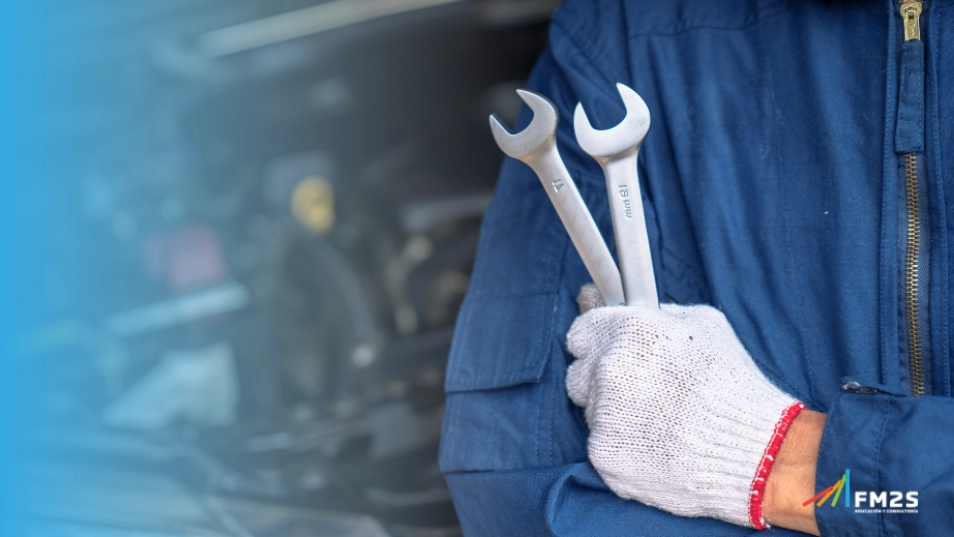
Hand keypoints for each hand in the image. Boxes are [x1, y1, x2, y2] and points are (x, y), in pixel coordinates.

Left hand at [566, 285, 804, 528]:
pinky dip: (621, 447)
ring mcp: (603, 414)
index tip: (605, 353)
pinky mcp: (604, 454)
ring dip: (614, 415)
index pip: (581, 334)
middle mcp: (610, 369)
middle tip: (642, 393)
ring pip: (591, 411)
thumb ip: (659, 315)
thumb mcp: (706, 325)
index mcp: (630, 331)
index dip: (595, 344)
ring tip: (659, 422)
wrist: (754, 452)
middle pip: (580, 374)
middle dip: (603, 381)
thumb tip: (633, 309)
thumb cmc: (733, 386)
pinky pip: (601, 444)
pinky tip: (656, 446)